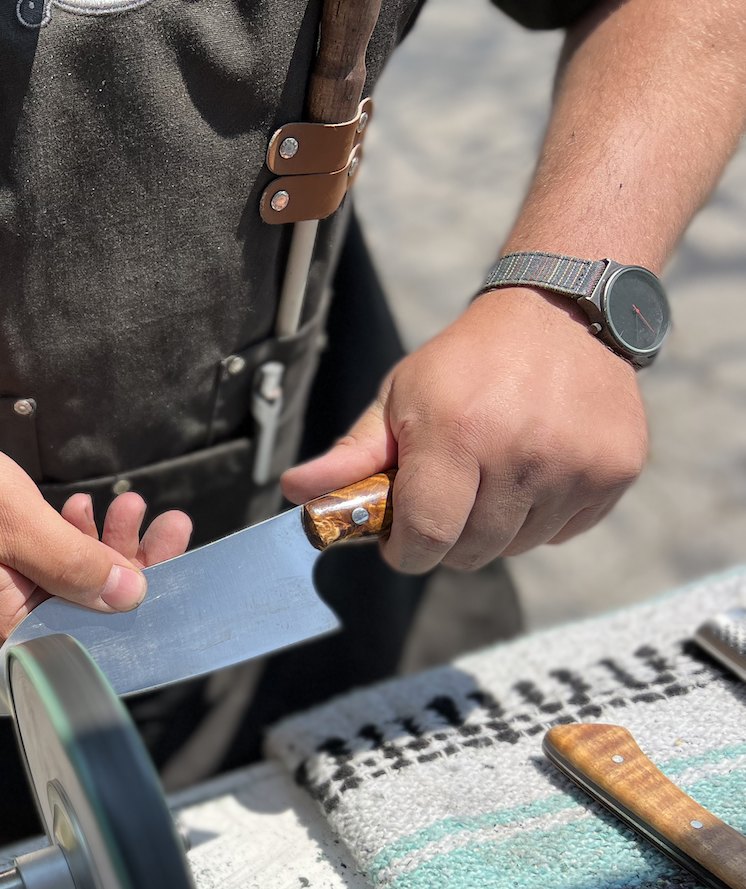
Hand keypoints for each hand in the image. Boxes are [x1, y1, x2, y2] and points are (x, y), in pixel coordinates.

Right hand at [0, 431, 191, 663]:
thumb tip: (132, 597)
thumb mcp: (16, 521)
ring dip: (101, 550)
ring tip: (123, 504)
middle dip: (131, 565)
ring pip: (68, 595)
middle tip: (166, 517)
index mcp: (6, 633)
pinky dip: (67, 548)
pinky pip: (42, 582)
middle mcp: (0, 639)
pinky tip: (77, 512)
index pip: (97, 635)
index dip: (146, 595)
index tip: (176, 551)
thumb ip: (75, 564)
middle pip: (88, 617)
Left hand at [280, 286, 647, 572]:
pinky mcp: (614, 471)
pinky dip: (539, 519)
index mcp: (457, 435)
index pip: (426, 537)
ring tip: (489, 478)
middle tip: (443, 500)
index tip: (400, 542)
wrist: (559, 317)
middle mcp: (522, 453)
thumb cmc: (465, 364)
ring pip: (516, 547)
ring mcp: (574, 465)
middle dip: (445, 540)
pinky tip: (530, 472)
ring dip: (493, 530)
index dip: (406, 552)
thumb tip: (293, 492)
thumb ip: (349, 456)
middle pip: (471, 552)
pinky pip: (560, 533)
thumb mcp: (397, 400)